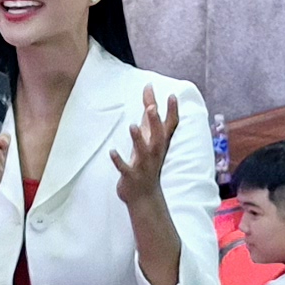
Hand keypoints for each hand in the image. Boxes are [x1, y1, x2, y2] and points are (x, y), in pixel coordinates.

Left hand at [111, 88, 180, 212]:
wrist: (144, 196)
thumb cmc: (147, 161)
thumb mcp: (149, 137)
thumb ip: (148, 114)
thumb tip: (148, 89)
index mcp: (159, 143)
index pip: (170, 126)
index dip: (172, 111)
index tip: (172, 95)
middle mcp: (154, 153)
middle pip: (158, 136)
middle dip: (155, 123)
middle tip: (152, 108)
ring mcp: (143, 165)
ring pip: (142, 151)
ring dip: (137, 139)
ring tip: (132, 125)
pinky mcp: (131, 175)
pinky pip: (125, 168)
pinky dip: (118, 160)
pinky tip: (111, 151)